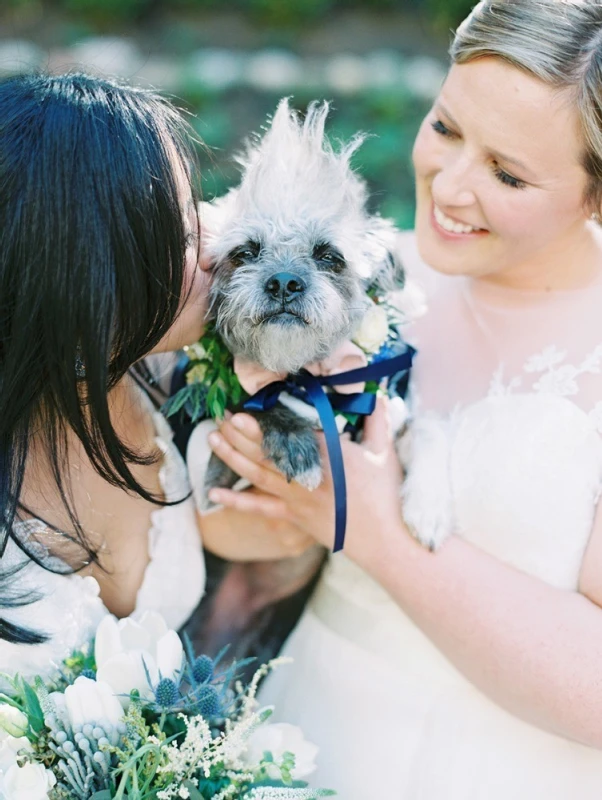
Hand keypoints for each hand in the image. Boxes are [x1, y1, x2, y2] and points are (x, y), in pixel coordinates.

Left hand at [207, 396, 406, 569]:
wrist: (385, 542)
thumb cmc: (386, 497)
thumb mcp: (384, 454)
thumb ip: (378, 422)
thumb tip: (380, 396)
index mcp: (328, 456)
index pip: (288, 435)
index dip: (263, 423)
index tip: (242, 410)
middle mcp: (306, 476)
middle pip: (266, 452)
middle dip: (240, 434)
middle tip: (220, 416)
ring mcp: (297, 498)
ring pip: (258, 475)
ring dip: (232, 457)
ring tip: (212, 439)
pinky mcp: (294, 517)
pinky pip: (260, 508)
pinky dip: (236, 501)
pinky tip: (213, 493)